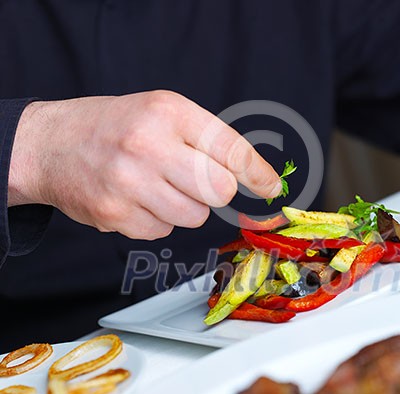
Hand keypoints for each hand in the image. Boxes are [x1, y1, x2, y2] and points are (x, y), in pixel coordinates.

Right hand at [9, 91, 280, 239]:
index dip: (258, 174)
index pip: (231, 150)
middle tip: (193, 178)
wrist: (53, 144)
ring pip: (194, 216)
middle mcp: (149, 145)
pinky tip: (137, 198)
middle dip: (215, 190)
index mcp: (169, 112)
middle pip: (220, 191)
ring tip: (157, 184)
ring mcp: (130, 183)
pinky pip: (163, 230)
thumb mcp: (163, 112)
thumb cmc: (117, 127)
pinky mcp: (115, 215)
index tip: (270, 188)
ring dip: (185, 206)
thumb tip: (255, 177)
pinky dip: (158, 219)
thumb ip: (207, 140)